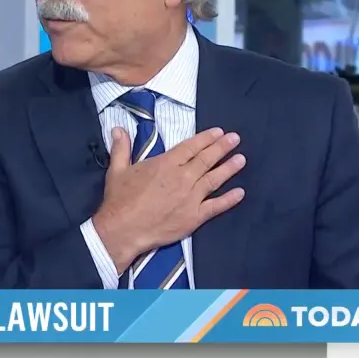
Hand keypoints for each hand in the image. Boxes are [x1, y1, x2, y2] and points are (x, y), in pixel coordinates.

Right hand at [91, 127, 245, 271]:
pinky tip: (240, 193)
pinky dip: (229, 199)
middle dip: (222, 147)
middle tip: (235, 138)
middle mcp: (182, 178)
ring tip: (242, 159)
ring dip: (229, 168)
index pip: (191, 147)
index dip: (206, 138)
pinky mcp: (194, 217)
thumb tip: (118, 128)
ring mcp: (191, 198)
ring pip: (214, 179)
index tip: (219, 132)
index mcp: (165, 164)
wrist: (123, 229)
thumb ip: (121, 148)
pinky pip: (216, 206)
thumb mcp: (117, 170)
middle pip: (206, 159)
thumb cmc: (119, 200)